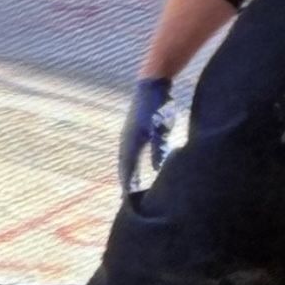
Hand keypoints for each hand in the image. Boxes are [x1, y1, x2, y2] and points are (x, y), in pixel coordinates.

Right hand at [118, 77, 176, 192]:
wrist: (151, 84)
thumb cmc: (157, 105)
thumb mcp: (161, 128)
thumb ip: (159, 149)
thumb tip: (157, 169)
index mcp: (131, 140)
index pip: (128, 168)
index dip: (128, 185)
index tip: (128, 200)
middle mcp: (126, 139)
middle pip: (124, 166)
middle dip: (125, 182)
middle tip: (125, 200)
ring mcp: (128, 134)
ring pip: (125, 159)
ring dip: (126, 173)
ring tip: (127, 187)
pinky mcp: (133, 129)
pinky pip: (129, 151)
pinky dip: (129, 162)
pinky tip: (134, 166)